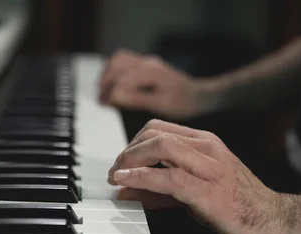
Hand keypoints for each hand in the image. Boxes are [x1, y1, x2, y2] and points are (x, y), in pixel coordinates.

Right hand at [98, 49, 220, 119]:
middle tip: (102, 100)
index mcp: (151, 71)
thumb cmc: (183, 103)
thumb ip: (137, 99)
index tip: (105, 105)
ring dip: (108, 75)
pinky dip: (114, 73)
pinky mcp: (146, 66)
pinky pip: (124, 62)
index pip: (122, 78)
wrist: (199, 96)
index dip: (111, 92)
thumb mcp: (161, 104)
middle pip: (116, 64)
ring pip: (118, 60)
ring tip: (105, 93)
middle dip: (106, 82)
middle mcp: (147, 63)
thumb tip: (115, 97)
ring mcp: (146, 62)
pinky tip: (113, 87)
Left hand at [107, 119, 285, 233]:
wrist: (271, 224)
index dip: (132, 143)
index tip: (120, 163)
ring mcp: (209, 167)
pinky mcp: (207, 191)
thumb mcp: (192, 193)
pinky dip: (141, 178)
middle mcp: (208, 148)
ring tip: (117, 177)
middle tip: (114, 172)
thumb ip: (160, 190)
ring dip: (130, 161)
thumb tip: (127, 191)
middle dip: (127, 151)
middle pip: (155, 133)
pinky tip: (126, 183)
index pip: (159, 128)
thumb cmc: (235, 207)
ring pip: (160, 147)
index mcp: (205, 143)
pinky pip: (168, 178)